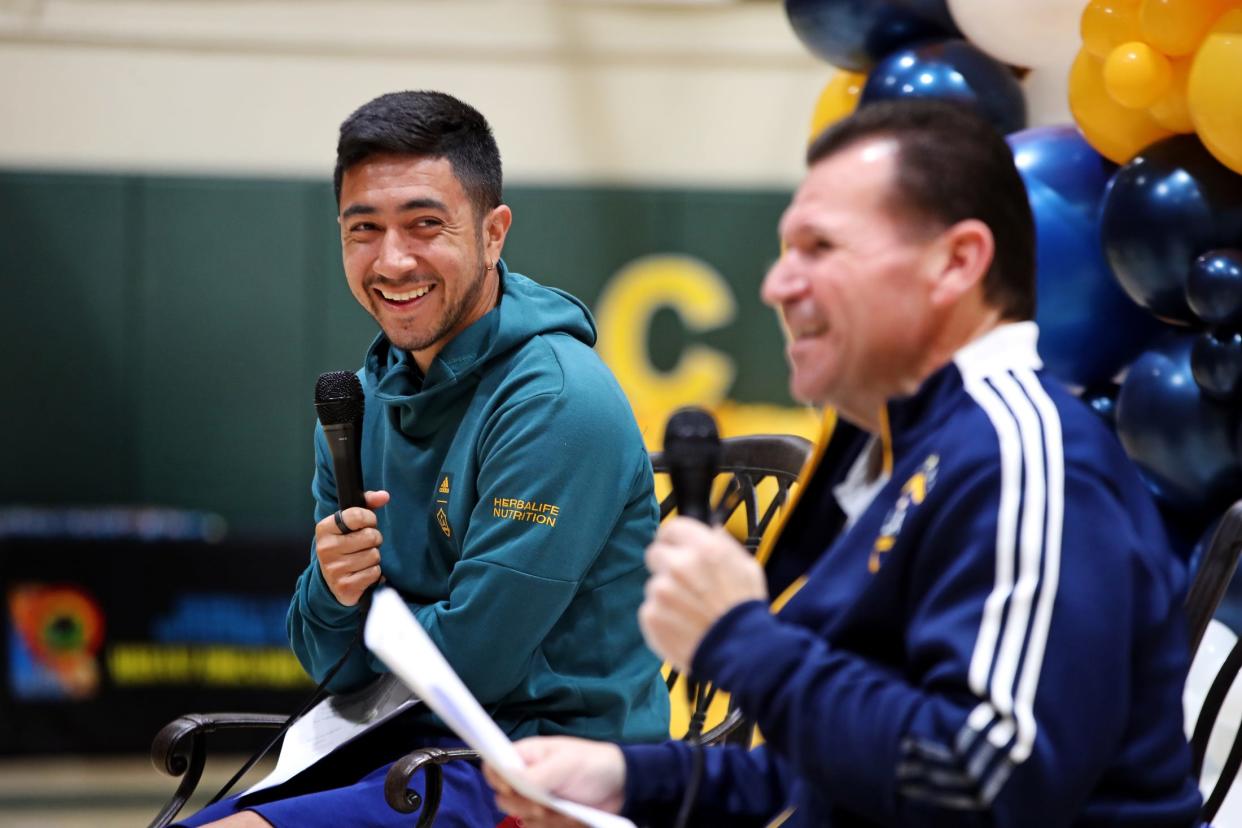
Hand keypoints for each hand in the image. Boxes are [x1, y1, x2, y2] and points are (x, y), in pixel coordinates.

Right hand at [314, 490, 389, 605]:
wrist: (332, 580)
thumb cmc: (346, 544)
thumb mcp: (351, 523)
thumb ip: (367, 504)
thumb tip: (384, 496)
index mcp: (324, 528)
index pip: (357, 515)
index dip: (369, 518)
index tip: (367, 523)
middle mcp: (326, 548)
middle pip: (370, 536)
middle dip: (374, 539)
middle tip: (365, 544)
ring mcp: (334, 569)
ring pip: (374, 555)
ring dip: (374, 557)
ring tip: (362, 559)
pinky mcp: (344, 586)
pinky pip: (374, 573)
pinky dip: (374, 573)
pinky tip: (362, 573)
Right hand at [484, 736, 625, 826]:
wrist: (620, 786)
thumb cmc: (592, 763)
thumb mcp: (565, 764)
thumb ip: (536, 773)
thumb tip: (506, 776)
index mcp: (525, 757)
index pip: (494, 767)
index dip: (497, 780)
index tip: (512, 788)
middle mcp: (526, 779)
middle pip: (504, 799)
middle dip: (525, 806)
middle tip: (544, 804)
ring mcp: (536, 800)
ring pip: (522, 818)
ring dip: (546, 819)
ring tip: (566, 810)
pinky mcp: (548, 818)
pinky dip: (556, 827)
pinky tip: (572, 818)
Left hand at [639, 517, 767, 671]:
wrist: (740, 652)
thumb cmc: (745, 609)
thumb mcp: (746, 567)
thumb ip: (724, 545)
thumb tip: (711, 530)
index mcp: (703, 548)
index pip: (672, 528)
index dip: (674, 539)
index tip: (676, 547)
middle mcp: (678, 565)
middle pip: (655, 553)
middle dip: (666, 564)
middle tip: (682, 582)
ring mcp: (661, 591)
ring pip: (654, 584)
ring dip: (666, 594)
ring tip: (689, 611)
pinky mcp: (650, 615)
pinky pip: (650, 609)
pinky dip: (662, 616)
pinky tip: (681, 625)